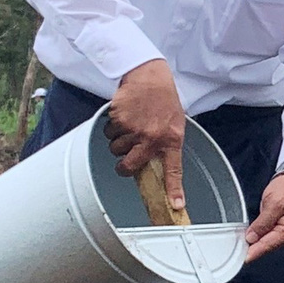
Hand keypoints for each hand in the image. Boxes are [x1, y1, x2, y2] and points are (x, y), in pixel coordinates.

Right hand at [107, 59, 186, 209]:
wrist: (149, 76)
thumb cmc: (163, 100)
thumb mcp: (174, 123)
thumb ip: (165, 143)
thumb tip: (156, 164)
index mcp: (171, 139)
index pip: (174, 170)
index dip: (174, 190)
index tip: (175, 206)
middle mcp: (153, 138)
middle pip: (128, 166)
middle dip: (123, 166)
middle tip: (125, 159)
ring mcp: (134, 130)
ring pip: (115, 149)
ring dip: (118, 140)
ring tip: (130, 124)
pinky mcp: (119, 120)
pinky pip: (108, 133)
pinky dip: (112, 126)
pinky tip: (124, 115)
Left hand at [244, 173, 283, 261]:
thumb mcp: (273, 203)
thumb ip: (263, 222)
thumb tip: (252, 238)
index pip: (267, 245)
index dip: (252, 252)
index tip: (241, 259)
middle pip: (266, 247)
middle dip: (251, 247)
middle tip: (234, 247)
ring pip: (266, 243)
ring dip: (254, 242)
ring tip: (240, 241)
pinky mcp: (281, 230)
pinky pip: (268, 237)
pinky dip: (258, 237)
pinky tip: (250, 235)